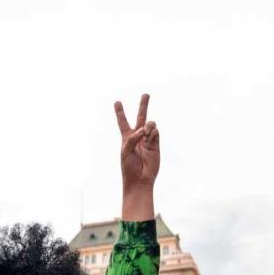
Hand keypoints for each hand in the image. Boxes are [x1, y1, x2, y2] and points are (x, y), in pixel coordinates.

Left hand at [114, 94, 158, 220]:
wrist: (140, 180)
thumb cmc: (129, 167)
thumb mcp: (125, 151)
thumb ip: (132, 138)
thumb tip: (145, 129)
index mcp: (126, 138)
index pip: (123, 122)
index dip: (120, 112)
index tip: (117, 102)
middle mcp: (138, 137)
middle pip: (140, 117)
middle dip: (143, 105)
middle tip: (146, 94)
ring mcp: (148, 140)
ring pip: (150, 124)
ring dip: (148, 125)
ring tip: (146, 131)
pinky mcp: (156, 144)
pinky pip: (155, 132)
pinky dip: (152, 132)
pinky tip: (149, 136)